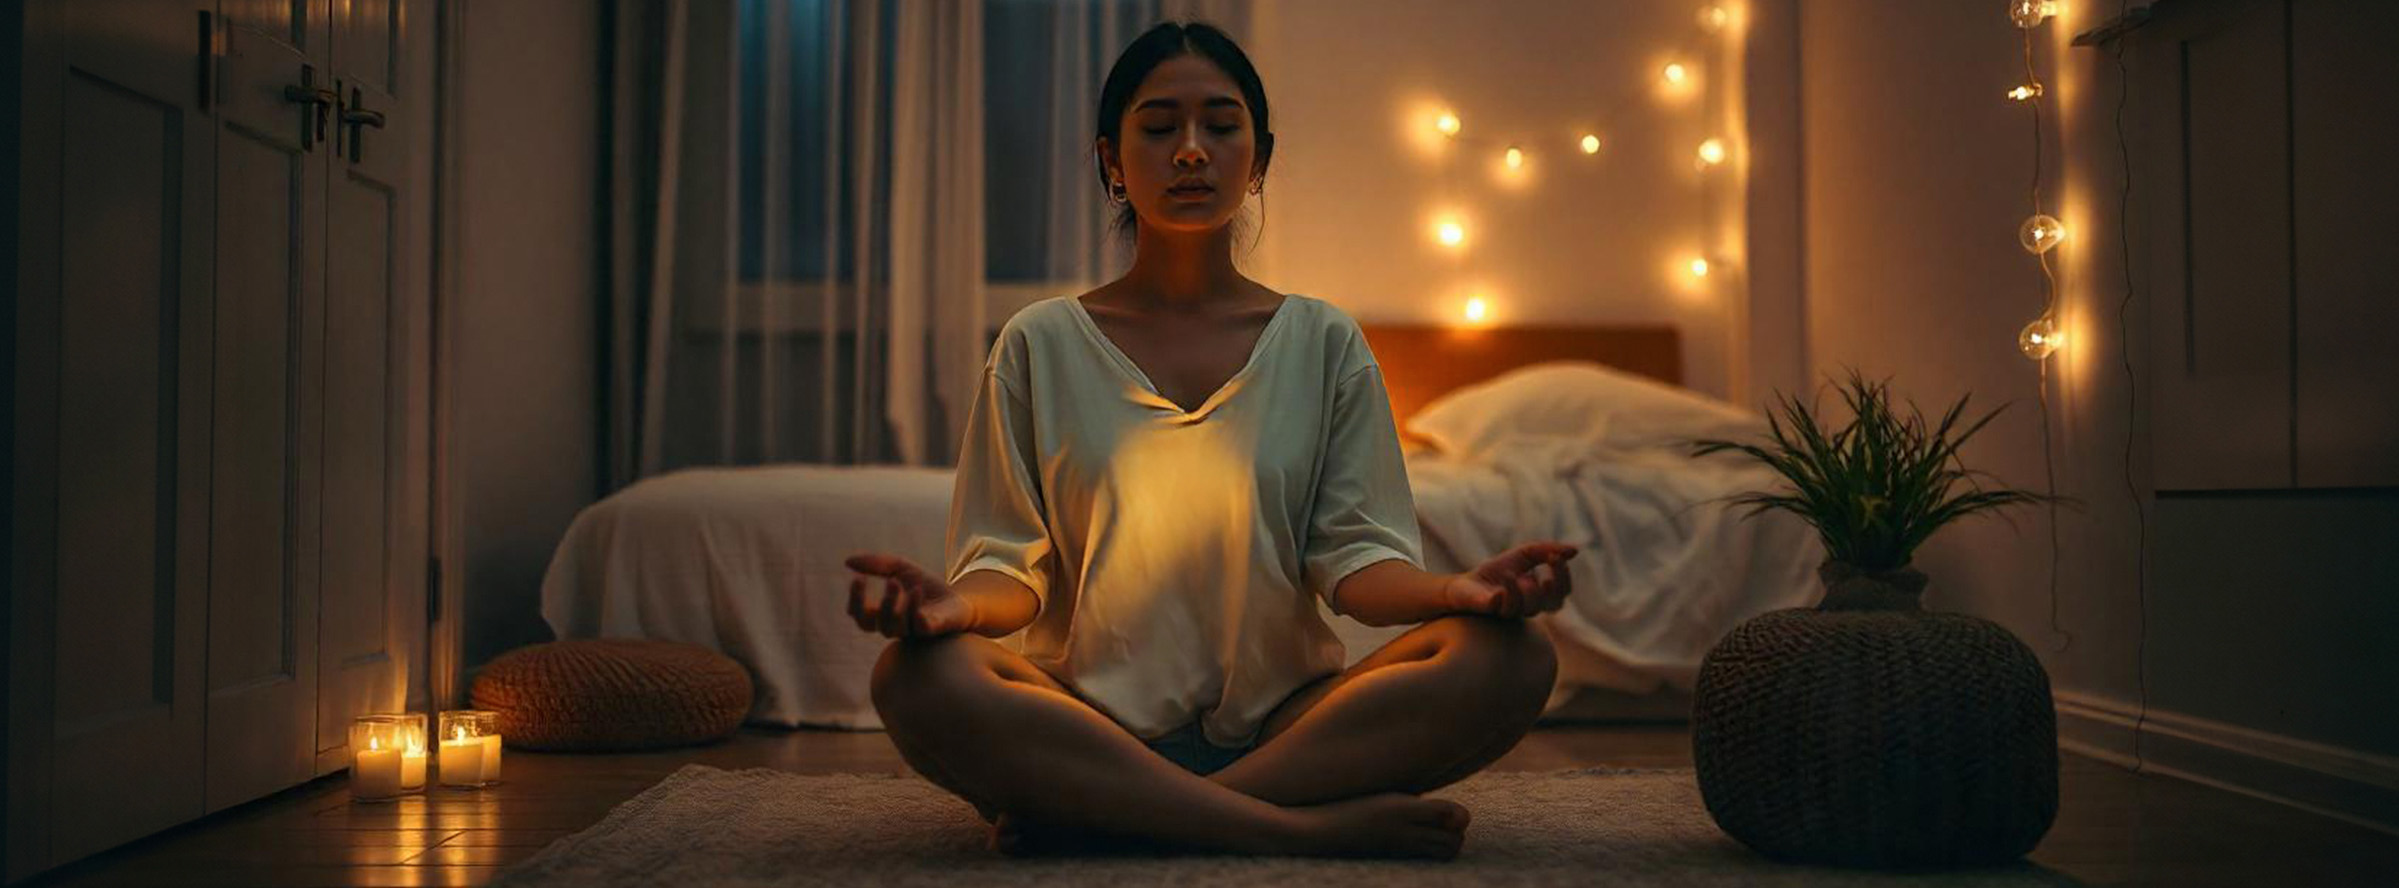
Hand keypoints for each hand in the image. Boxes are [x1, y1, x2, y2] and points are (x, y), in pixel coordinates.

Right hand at [843, 553, 975, 638]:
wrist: (958, 598)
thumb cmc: (926, 587)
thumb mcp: (901, 568)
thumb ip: (876, 564)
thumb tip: (847, 562)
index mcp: (883, 615)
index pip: (860, 616)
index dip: (855, 600)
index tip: (858, 579)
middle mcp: (894, 627)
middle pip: (870, 625)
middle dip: (869, 604)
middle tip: (887, 582)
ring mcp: (912, 631)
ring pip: (893, 628)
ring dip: (893, 604)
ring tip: (897, 581)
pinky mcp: (932, 631)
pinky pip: (920, 628)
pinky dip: (915, 612)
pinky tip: (916, 592)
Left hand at [1443, 542, 1577, 618]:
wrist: (1462, 584)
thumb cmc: (1495, 573)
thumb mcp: (1523, 555)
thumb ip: (1546, 550)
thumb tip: (1576, 550)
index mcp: (1538, 597)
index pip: (1562, 593)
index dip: (1564, 578)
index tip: (1557, 557)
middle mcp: (1527, 608)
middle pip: (1553, 605)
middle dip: (1554, 584)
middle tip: (1550, 562)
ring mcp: (1509, 611)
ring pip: (1528, 608)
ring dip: (1525, 588)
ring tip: (1513, 572)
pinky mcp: (1489, 610)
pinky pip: (1501, 607)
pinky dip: (1505, 594)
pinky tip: (1501, 586)